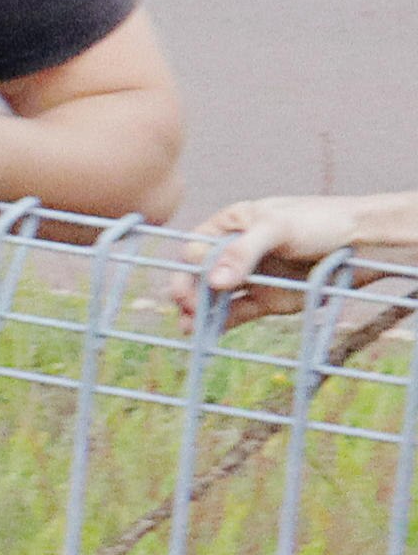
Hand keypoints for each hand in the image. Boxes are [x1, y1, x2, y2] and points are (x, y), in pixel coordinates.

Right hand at [180, 194, 378, 328]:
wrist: (366, 243)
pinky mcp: (267, 301)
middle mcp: (236, 252)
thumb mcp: (278, 227)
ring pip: (213, 298)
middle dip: (188, 293)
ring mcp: (252, 278)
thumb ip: (243, 252)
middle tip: (187, 309)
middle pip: (199, 276)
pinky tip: (205, 333)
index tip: (198, 283)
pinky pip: (235, 315)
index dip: (192, 268)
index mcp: (231, 225)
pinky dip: (219, 325)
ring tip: (189, 328)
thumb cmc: (322, 221)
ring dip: (198, 313)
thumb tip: (212, 282)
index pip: (196, 249)